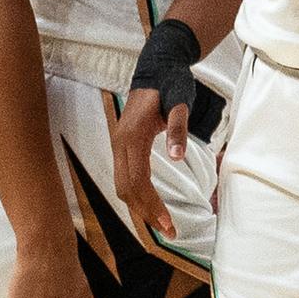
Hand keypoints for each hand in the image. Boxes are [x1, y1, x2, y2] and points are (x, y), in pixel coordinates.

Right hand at [112, 87, 185, 239]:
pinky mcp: (123, 145)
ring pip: (123, 185)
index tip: (169, 224)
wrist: (157, 66)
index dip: (152, 205)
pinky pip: (125, 176)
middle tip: (170, 231)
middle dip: (146, 213)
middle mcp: (120, 144)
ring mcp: (119, 145)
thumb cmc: (170, 83)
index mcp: (132, 136)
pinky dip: (136, 195)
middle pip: (127, 189)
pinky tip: (149, 204)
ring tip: (162, 224)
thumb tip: (177, 157)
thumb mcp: (179, 101)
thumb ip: (177, 128)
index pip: (138, 181)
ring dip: (140, 207)